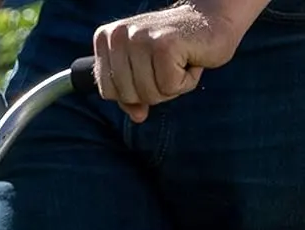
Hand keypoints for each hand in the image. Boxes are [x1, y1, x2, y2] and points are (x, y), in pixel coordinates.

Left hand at [93, 1, 242, 121]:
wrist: (216, 19)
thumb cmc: (179, 48)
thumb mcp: (146, 72)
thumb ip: (131, 97)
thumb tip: (137, 117)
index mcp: (107, 38)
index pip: (107, 92)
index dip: (134, 91)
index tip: (153, 67)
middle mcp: (119, 35)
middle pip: (127, 95)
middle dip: (154, 89)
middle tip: (170, 63)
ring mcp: (140, 37)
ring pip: (148, 94)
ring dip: (172, 86)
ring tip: (181, 59)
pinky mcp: (165, 45)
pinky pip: (170, 87)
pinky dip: (187, 81)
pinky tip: (192, 58)